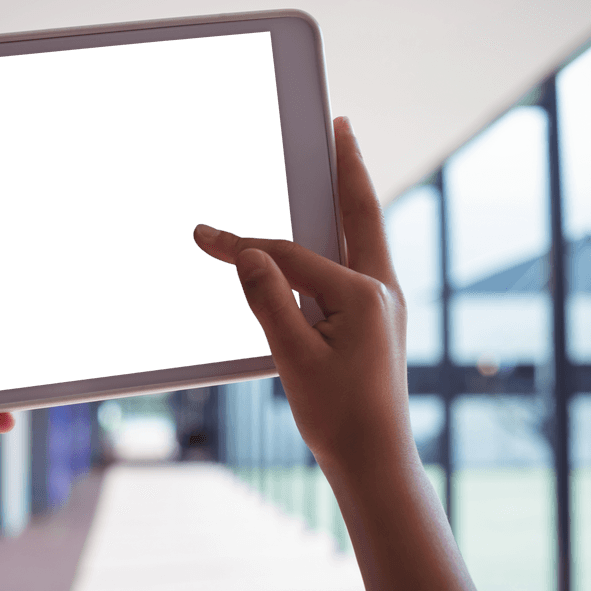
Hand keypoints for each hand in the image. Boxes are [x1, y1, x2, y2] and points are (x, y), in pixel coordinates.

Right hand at [193, 116, 411, 471]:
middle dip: (348, 168)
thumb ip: (269, 300)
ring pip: (366, 234)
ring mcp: (385, 304)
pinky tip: (332, 236)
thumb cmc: (339, 416)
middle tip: (341, 129)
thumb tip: (249, 254)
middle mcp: (382, 290)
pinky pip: (360, 262)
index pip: (291, 255)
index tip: (205, 236)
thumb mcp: (294, 357)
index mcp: (364, 294)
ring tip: (342, 165)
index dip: (243, 245)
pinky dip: (345, 236)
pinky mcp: (378, 320)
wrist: (374, 462)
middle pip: (361, 213)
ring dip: (351, 198)